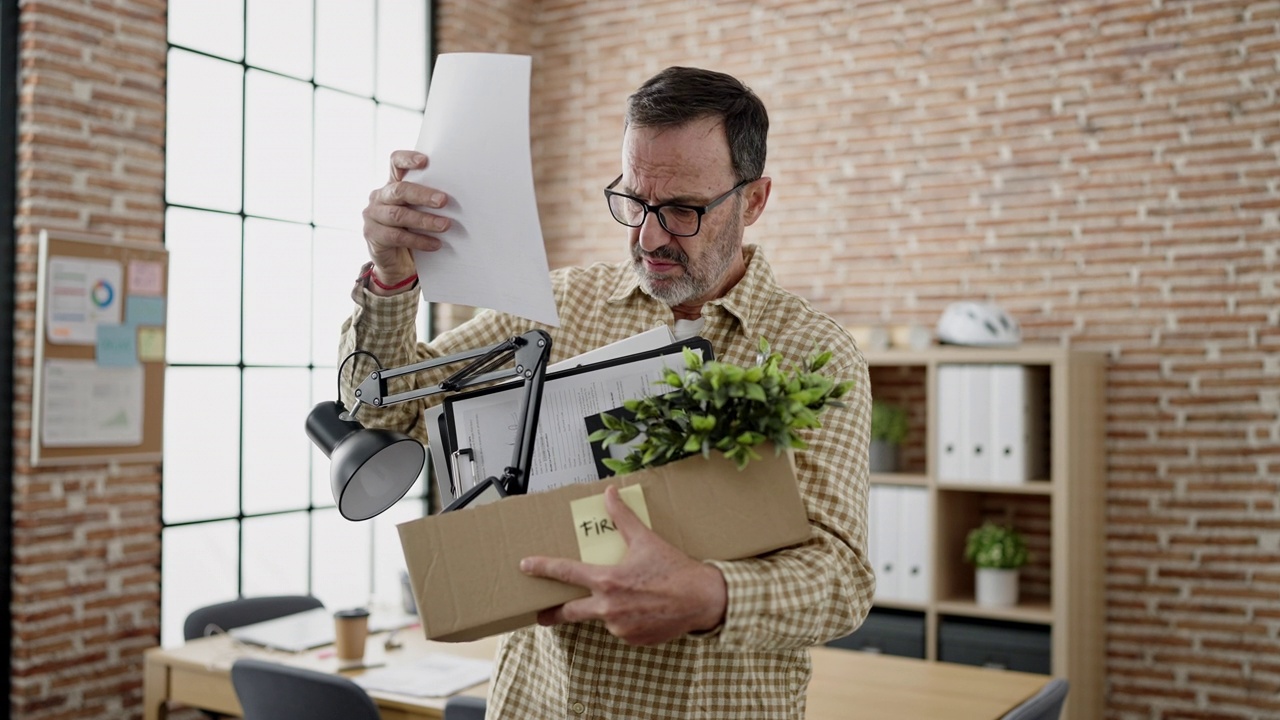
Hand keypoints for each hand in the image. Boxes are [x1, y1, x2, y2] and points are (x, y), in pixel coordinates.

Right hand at [361, 150, 451, 287]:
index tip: (425, 161)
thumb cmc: (411, 230)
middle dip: (423, 195)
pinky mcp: (372, 234)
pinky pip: (397, 236)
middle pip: (400, 190)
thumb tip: (457, 198)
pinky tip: (435, 244)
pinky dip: (419, 241)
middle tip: (443, 201)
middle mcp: (379, 196)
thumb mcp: (418, 211)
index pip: (395, 162)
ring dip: (425, 221)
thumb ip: (427, 201)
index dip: (407, 159)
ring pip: (399, 215)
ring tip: (445, 225)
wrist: (395, 261)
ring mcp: (373, 215)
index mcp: (392, 184)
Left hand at [519, 485, 727, 645]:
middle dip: (552, 614)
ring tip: (633, 597)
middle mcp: (609, 607)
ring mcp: (619, 627)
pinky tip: (644, 609)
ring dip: (608, 609)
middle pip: (570, 612)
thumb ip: (622, 518)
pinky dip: (627, 619)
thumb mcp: (646, 539)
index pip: (566, 572)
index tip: (526, 566)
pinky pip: (621, 629)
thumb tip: (609, 494)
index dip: (543, 567)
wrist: (702, 599)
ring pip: (603, 617)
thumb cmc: (675, 570)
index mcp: (607, 581)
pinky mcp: (632, 639)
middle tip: (541, 614)